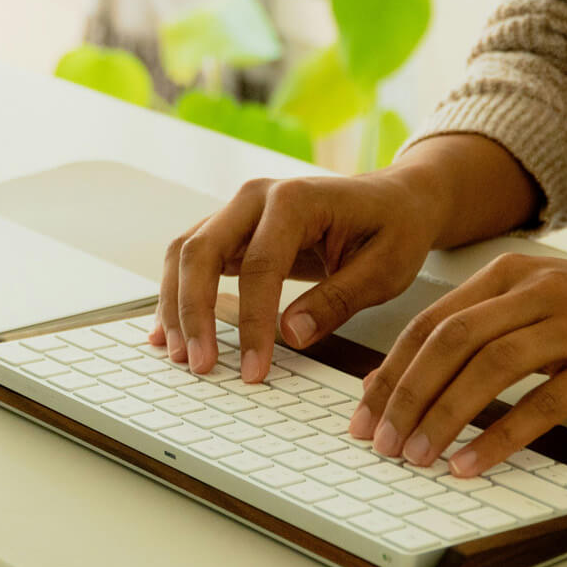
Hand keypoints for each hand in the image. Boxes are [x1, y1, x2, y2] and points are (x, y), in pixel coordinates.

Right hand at [150, 133, 544, 381]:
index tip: (253, 369)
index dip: (252, 323)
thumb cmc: (395, 228)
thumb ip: (338, 299)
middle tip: (198, 365)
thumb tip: (290, 334)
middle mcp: (257, 197)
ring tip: (179, 355)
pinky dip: (177, 294)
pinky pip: (192, 259)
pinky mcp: (233, 230)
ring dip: (175, 305)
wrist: (396, 199)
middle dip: (194, 312)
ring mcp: (239, 210)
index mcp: (297, 199)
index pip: (261, 266)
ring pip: (185, 253)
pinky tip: (170, 331)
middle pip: (201, 251)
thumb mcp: (385, 268)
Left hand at [351, 254, 566, 475]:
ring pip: (490, 369)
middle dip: (406, 396)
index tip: (363, 414)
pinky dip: (500, 437)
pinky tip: (473, 465)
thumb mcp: (542, 304)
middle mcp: (537, 291)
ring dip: (445, 417)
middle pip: (450, 341)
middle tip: (380, 442)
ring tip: (417, 459)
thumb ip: (482, 330)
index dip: (391, 370)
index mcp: (511, 274)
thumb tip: (410, 380)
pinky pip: (542, 404)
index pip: (431, 322)